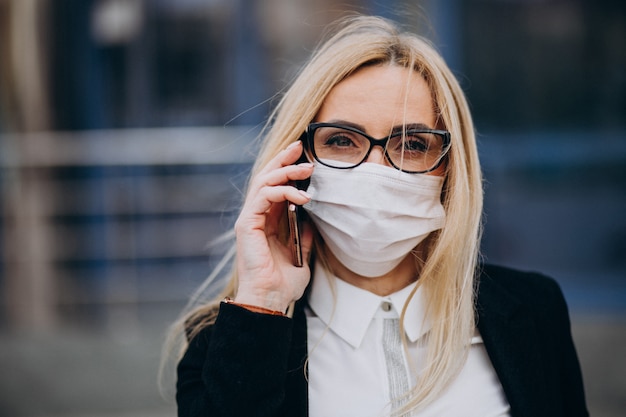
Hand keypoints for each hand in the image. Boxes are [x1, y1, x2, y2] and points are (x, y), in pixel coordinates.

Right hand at [233, 141, 313, 312]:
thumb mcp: (302, 255)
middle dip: (284, 159)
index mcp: (266, 221)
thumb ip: (305, 236)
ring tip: (307, 170)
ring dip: (286, 172)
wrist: (270, 300)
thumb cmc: (283, 283)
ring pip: (263, 182)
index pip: (274, 185)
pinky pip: (262, 198)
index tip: (303, 155)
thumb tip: (313, 219)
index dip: (286, 167)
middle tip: (301, 147)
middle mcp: (255, 217)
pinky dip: (281, 191)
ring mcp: (249, 220)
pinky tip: (300, 196)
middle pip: (266, 177)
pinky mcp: (246, 225)